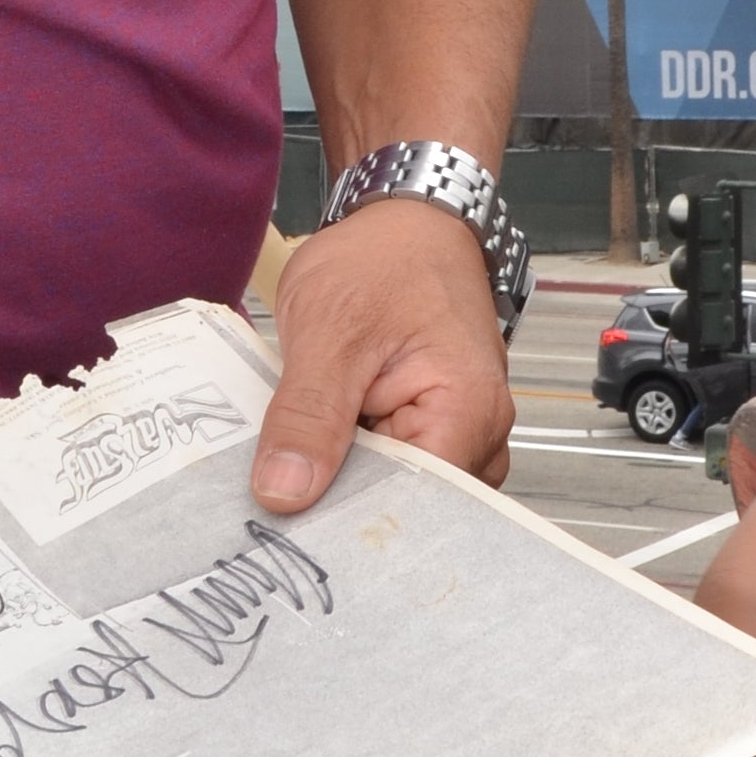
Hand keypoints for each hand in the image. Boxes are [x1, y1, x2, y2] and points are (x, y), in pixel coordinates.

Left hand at [250, 195, 512, 513]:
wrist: (406, 220)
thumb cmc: (383, 259)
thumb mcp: (328, 329)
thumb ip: (308, 414)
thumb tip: (284, 493)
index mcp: (468, 412)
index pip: (417, 508)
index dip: (354, 526)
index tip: (294, 537)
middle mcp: (480, 434)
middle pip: (412, 510)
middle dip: (344, 514)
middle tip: (275, 516)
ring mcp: (461, 435)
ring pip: (400, 494)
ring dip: (346, 491)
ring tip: (289, 483)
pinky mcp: (434, 430)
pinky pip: (395, 470)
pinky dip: (354, 469)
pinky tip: (312, 461)